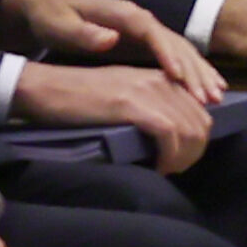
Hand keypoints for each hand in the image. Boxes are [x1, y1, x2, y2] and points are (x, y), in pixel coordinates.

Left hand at [0, 0, 225, 96]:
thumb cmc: (50, 18)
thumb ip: (82, 32)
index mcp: (125, 14)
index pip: (155, 34)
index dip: (169, 56)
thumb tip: (110, 38)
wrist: (45, 6)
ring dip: (200, 74)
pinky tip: (206, 90)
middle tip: (208, 98)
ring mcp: (147, 31)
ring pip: (183, 51)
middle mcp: (142, 20)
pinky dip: (194, 73)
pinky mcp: (146, 42)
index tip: (180, 79)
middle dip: (194, 71)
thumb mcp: (58, 24)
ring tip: (216, 99)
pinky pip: (177, 58)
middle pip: (177, 44)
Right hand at [10, 58, 214, 170]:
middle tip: (173, 169)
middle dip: (194, 153)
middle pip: (200, 124)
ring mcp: (147, 90)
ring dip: (183, 158)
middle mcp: (160, 80)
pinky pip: (168, 135)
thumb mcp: (124, 94)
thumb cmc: (79, 97)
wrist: (46, 88)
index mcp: (161, 76)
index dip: (197, 141)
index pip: (200, 112)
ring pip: (188, 131)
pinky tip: (158, 167)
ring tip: (166, 170)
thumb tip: (172, 134)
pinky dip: (168, 156)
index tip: (180, 159)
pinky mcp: (132, 104)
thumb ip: (150, 105)